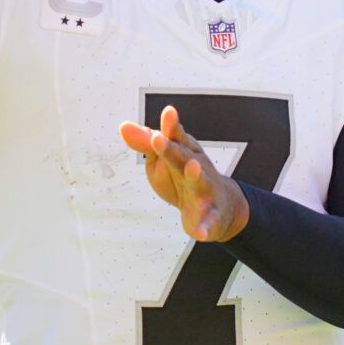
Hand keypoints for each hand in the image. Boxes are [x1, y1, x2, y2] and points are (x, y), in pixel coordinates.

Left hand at [120, 105, 250, 242]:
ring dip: (197, 175)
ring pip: (201, 182)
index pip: (176, 137)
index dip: (170, 126)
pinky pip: (208, 222)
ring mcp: (206, 191)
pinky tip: (198, 232)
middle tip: (158, 139)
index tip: (168, 112)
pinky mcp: (211, 216)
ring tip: (193, 168)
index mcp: (185, 152)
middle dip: (172, 149)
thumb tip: (123, 126)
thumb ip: (145, 143)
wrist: (221, 207)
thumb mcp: (163, 160)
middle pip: (183, 157)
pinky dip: (204, 227)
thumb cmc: (183, 177)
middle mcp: (197, 167)